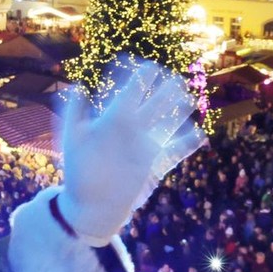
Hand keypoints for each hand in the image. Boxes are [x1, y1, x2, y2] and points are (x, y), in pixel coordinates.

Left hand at [58, 58, 204, 245]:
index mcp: (112, 120)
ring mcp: (144, 147)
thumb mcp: (72, 139)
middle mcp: (131, 130)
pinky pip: (174, 152)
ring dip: (178, 112)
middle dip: (164, 91)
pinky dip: (187, 144)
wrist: (90, 206)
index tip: (148, 65)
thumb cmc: (78, 171)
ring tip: (190, 98)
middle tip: (175, 77)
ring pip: (166, 124)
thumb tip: (77, 84)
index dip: (136, 78)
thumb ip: (74, 111)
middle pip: (152, 105)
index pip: (127, 93)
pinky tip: (200, 134)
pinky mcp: (155, 165)